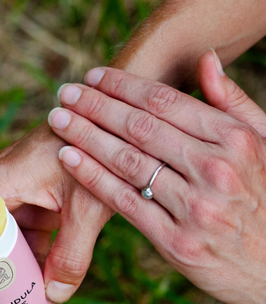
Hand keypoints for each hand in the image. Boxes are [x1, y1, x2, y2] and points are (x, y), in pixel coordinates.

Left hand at [48, 50, 265, 303]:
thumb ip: (235, 104)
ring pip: (127, 162)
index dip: (123, 86)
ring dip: (86, 136)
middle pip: (140, 128)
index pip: (165, 102)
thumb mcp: (265, 146)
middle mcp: (215, 169)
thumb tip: (207, 61)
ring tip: (58, 121)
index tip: (93, 77)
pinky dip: (93, 178)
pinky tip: (68, 158)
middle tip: (65, 93)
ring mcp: (195, 207)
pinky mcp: (176, 241)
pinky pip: (125, 201)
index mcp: (235, 141)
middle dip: (96, 106)